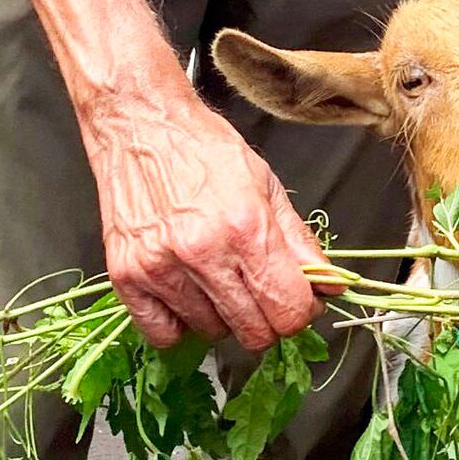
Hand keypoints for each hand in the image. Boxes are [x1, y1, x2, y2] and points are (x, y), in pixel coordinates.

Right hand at [86, 73, 325, 350]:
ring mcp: (161, 268)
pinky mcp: (127, 276)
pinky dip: (179, 323)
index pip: (289, 310)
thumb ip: (300, 242)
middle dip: (266, 319)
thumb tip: (331, 285)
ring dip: (221, 315)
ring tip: (214, 277)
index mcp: (246, 227)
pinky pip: (163, 334)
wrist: (140, 125)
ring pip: (211, 333)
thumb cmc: (202, 149)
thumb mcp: (266, 184)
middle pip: (253, 333)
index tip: (296, 300)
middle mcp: (203, 253)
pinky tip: (185, 293)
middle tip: (258, 292)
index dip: (301, 311)